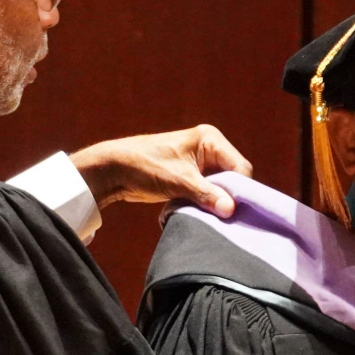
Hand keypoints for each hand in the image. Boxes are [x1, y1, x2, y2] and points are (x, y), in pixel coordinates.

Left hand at [70, 124, 254, 217]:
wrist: (114, 170)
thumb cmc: (145, 166)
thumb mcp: (179, 181)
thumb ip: (207, 195)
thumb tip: (230, 210)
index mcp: (210, 139)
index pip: (240, 167)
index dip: (239, 190)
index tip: (232, 210)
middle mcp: (209, 148)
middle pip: (232, 178)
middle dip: (225, 197)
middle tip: (219, 215)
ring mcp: (200, 163)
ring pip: (220, 188)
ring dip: (212, 202)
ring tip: (204, 213)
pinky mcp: (191, 176)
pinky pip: (207, 193)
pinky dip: (203, 204)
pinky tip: (195, 212)